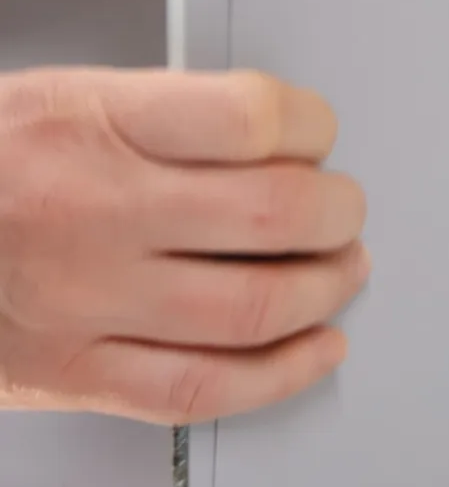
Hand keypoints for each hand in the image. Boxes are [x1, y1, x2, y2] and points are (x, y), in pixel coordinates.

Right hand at [0, 68, 367, 423]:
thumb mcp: (65, 97)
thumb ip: (170, 115)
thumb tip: (283, 136)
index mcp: (93, 125)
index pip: (253, 118)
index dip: (313, 125)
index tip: (320, 133)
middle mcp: (94, 214)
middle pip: (275, 215)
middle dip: (338, 211)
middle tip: (345, 207)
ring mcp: (84, 303)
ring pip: (255, 308)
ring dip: (326, 288)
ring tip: (343, 267)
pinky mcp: (72, 375)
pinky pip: (201, 389)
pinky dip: (281, 374)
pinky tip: (318, 346)